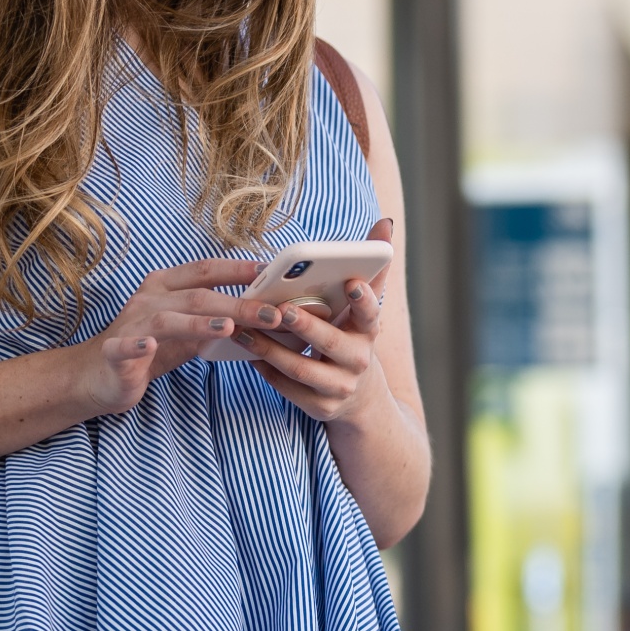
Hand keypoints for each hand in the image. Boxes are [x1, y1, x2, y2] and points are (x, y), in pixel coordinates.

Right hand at [70, 258, 271, 414]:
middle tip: (271, 314)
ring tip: (228, 328)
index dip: (237, 269)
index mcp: (166, 285)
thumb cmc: (149, 347)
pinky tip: (149, 346)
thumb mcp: (188, 330)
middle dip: (237, 305)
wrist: (98, 374)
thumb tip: (262, 315)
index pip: (206, 270)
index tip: (270, 272)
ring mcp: (131, 325)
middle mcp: (149, 299)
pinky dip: (136, 345)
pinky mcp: (114, 352)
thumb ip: (217, 319)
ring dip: (198, 323)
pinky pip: (124, 346)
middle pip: (197, 296)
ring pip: (167, 319)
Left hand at [231, 219, 397, 422]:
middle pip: (331, 342)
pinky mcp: (319, 407)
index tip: (351, 281)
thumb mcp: (364, 309)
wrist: (359, 396)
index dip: (364, 299)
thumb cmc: (352, 338)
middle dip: (307, 326)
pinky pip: (288, 388)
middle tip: (282, 309)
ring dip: (271, 348)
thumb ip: (372, 268)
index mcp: (368, 332)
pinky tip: (248, 353)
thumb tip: (385, 223)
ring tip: (244, 329)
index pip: (371, 313)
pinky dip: (266, 370)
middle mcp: (359, 360)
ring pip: (303, 368)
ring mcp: (340, 387)